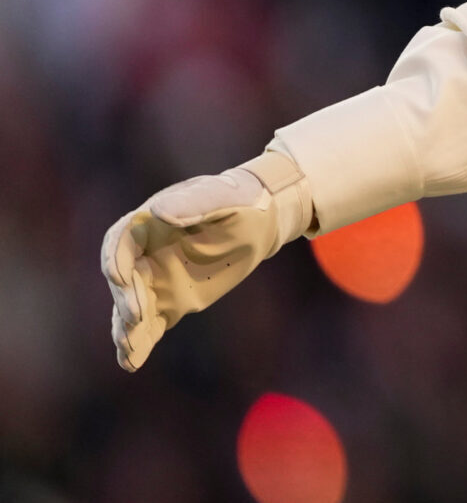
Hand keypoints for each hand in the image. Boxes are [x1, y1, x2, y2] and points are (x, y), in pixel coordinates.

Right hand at [101, 150, 313, 370]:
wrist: (259, 220)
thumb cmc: (239, 200)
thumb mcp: (222, 195)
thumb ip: (192, 203)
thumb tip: (159, 211)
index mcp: (147, 224)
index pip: (120, 242)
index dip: (115, 259)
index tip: (119, 276)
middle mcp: (143, 255)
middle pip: (124, 280)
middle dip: (126, 299)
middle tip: (136, 317)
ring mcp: (155, 281)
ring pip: (131, 308)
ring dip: (125, 329)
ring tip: (126, 349)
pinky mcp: (171, 302)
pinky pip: (151, 324)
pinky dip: (141, 342)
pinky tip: (131, 363)